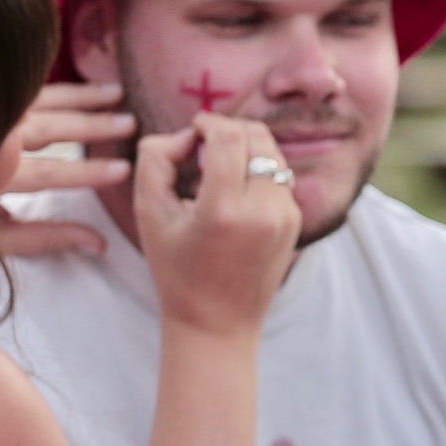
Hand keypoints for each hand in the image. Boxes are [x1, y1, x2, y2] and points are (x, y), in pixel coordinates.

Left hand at [0, 82, 135, 257]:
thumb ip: (44, 238)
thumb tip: (99, 243)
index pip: (56, 172)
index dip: (92, 172)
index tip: (125, 168)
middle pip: (53, 128)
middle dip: (95, 126)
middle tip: (132, 121)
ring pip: (38, 98)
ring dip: (79, 96)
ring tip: (114, 92)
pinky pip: (16, 82)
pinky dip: (43, 77)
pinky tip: (59, 68)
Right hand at [134, 113, 299, 339]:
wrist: (216, 323)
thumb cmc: (176, 270)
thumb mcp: (149, 214)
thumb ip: (156, 159)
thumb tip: (186, 135)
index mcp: (226, 209)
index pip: (228, 136)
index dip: (209, 122)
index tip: (193, 129)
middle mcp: (265, 210)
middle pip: (256, 135)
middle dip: (228, 130)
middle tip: (202, 148)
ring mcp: (287, 215)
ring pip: (271, 152)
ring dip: (244, 148)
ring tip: (215, 172)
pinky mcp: (296, 221)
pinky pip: (278, 176)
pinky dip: (256, 170)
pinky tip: (232, 193)